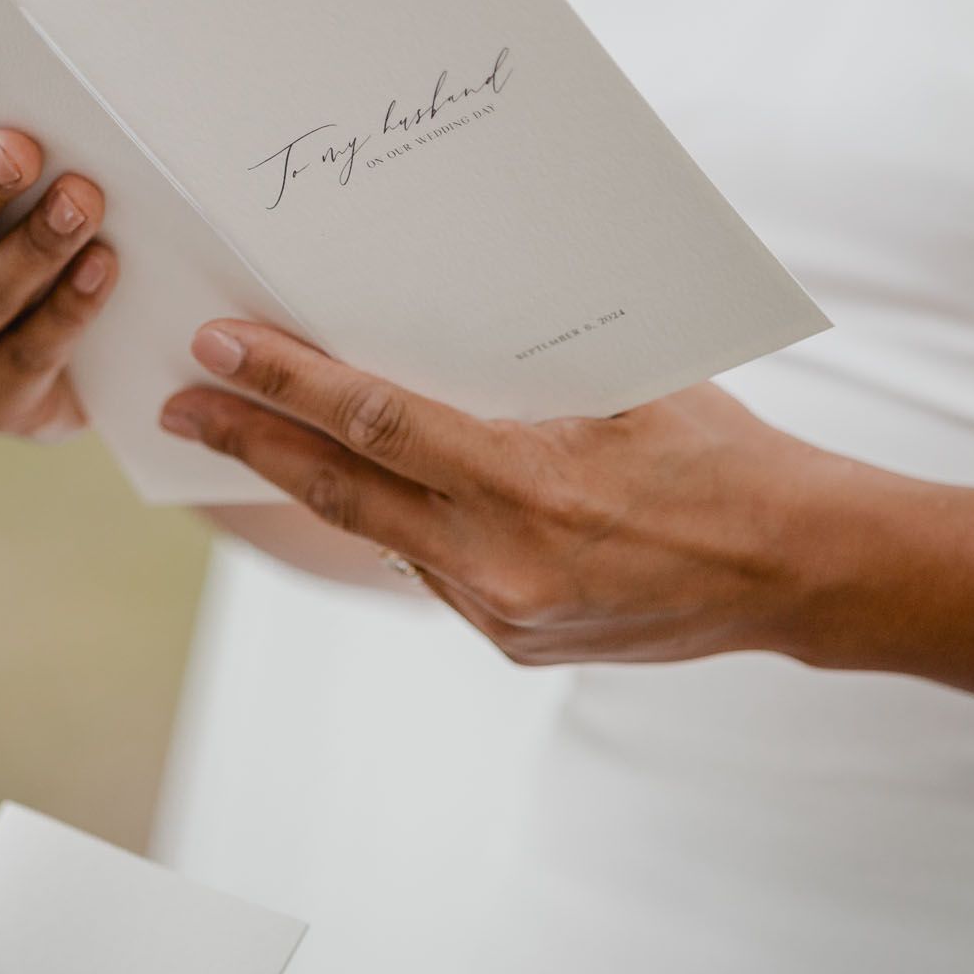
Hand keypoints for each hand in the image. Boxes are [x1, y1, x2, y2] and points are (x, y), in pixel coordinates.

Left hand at [159, 321, 853, 664]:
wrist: (796, 569)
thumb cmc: (722, 453)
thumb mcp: (629, 385)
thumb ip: (524, 372)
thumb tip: (425, 330)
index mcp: (527, 481)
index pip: (374, 421)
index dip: (286, 384)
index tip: (215, 349)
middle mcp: (500, 558)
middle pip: (342, 491)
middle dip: (251, 443)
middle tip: (177, 406)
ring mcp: (503, 611)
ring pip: (381, 536)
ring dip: (312, 486)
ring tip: (245, 442)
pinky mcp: (515, 643)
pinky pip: (433, 572)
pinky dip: (397, 525)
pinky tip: (368, 492)